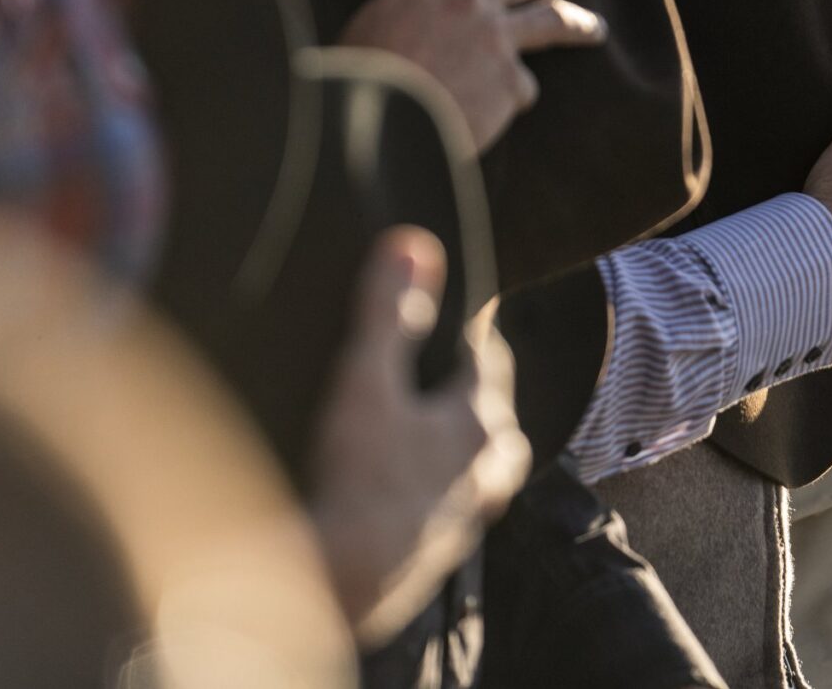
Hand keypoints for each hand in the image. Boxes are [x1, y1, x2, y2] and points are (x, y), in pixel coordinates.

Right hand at [306, 228, 530, 644]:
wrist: (341, 586)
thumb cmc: (359, 480)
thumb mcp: (367, 382)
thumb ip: (388, 312)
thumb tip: (413, 246)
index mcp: (480, 421)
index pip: (485, 355)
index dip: (469, 326)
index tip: (460, 304)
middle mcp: (486, 469)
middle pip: (491, 411)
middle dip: (472, 385)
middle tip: (446, 362)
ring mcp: (466, 513)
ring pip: (477, 462)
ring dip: (458, 440)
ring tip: (430, 423)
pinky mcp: (436, 548)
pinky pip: (449, 501)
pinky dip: (434, 483)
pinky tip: (403, 483)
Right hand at [340, 0, 606, 151]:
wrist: (370, 130)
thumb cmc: (357, 82)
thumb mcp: (374, 21)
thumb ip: (413, 8)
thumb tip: (428, 21)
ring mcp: (496, 39)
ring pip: (553, 18)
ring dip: (577, 21)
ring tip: (593, 28)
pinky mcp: (511, 83)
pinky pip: (525, 86)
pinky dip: (514, 96)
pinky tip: (501, 110)